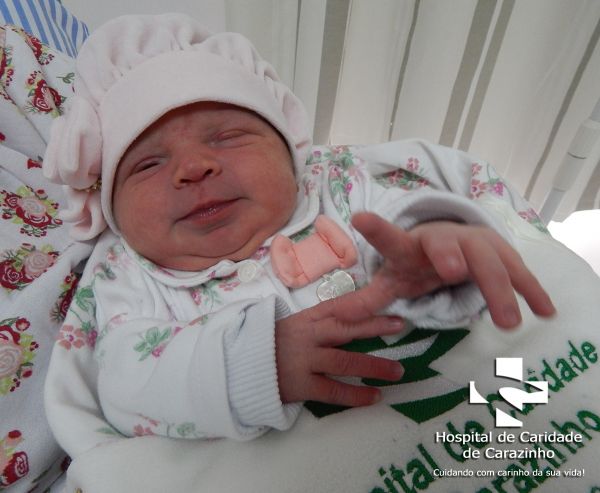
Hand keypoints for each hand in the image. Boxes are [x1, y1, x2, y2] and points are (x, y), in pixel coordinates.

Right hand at [276, 285, 404, 405]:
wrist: (239, 368)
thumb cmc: (269, 345)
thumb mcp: (291, 325)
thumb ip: (316, 322)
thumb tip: (348, 316)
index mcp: (305, 318)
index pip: (338, 307)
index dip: (364, 306)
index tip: (388, 303)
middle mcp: (307, 335)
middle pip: (346, 328)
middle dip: (375, 326)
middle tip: (400, 325)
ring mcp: (304, 360)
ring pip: (345, 360)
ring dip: (374, 365)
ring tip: (398, 371)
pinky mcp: (301, 384)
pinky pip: (333, 390)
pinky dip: (356, 395)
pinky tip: (374, 397)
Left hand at [351, 212, 555, 328]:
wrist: (453, 241)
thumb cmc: (419, 262)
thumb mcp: (395, 279)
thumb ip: (370, 299)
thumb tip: (336, 318)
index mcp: (411, 246)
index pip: (391, 237)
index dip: (377, 229)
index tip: (360, 218)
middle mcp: (444, 240)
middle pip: (447, 245)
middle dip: (449, 256)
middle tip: (450, 272)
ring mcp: (476, 244)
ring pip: (489, 262)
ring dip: (499, 290)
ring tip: (508, 323)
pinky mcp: (502, 254)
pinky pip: (519, 273)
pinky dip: (532, 291)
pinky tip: (547, 312)